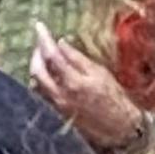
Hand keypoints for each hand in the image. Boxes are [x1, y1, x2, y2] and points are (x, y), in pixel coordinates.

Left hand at [29, 23, 146, 149]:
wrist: (118, 127)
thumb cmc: (114, 97)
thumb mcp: (100, 73)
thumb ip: (78, 59)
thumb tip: (61, 43)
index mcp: (73, 82)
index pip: (52, 55)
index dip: (44, 39)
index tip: (38, 26)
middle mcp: (60, 94)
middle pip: (37, 69)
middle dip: (36, 52)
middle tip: (42, 42)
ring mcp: (56, 105)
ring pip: (36, 81)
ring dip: (37, 65)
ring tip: (44, 55)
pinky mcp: (56, 112)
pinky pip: (41, 92)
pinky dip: (40, 79)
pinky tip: (47, 74)